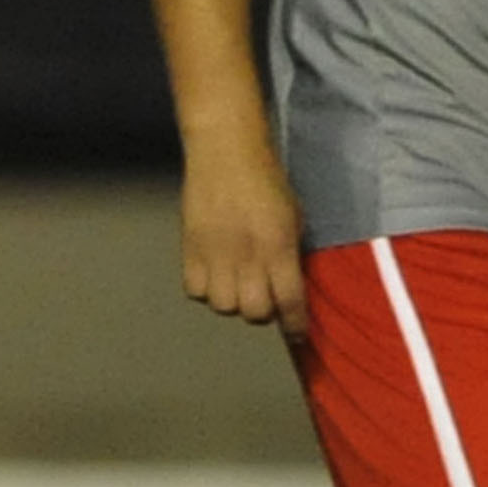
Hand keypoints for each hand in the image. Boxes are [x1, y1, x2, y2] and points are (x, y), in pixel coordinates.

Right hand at [177, 141, 305, 331]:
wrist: (225, 152)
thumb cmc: (266, 181)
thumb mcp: (294, 218)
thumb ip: (290, 255)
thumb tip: (290, 287)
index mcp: (278, 246)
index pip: (290, 301)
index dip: (296, 325)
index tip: (297, 333)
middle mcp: (247, 255)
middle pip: (254, 312)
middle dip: (263, 311)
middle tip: (265, 297)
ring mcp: (215, 252)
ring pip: (223, 305)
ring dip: (233, 300)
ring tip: (236, 283)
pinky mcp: (190, 247)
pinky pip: (195, 290)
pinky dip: (205, 289)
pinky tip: (214, 274)